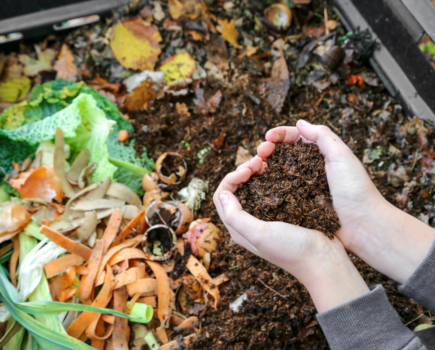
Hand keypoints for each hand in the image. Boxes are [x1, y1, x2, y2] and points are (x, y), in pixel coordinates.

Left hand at [213, 156, 369, 312]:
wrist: (324, 260)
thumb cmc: (291, 250)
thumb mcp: (260, 234)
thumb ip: (236, 217)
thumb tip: (222, 194)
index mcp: (239, 228)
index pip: (222, 197)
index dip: (231, 178)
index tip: (248, 170)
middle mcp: (249, 221)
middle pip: (236, 189)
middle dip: (243, 171)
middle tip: (259, 161)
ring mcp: (267, 215)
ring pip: (253, 187)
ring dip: (256, 172)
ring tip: (267, 162)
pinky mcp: (283, 211)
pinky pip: (271, 189)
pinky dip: (271, 176)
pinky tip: (279, 169)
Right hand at [258, 120, 434, 283]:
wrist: (362, 225)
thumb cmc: (356, 189)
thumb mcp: (342, 156)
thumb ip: (322, 136)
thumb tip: (300, 122)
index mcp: (320, 154)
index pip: (295, 138)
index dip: (279, 135)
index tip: (267, 137)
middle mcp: (309, 168)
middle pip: (283, 153)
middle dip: (268, 149)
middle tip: (259, 152)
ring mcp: (302, 186)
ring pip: (278, 171)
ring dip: (265, 166)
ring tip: (255, 167)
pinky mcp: (298, 203)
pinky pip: (279, 191)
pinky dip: (268, 185)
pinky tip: (259, 184)